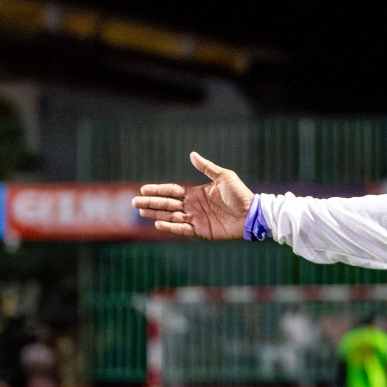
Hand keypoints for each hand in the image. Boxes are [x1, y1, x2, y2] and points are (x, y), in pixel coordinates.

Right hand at [133, 152, 253, 239]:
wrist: (252, 213)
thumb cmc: (240, 194)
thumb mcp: (224, 177)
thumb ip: (206, 168)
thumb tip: (192, 154)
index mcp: (196, 193)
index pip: (172, 191)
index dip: (158, 190)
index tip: (143, 189)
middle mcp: (193, 206)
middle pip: (167, 204)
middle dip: (150, 203)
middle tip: (134, 202)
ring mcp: (196, 219)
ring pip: (171, 216)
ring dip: (156, 214)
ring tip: (141, 212)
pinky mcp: (202, 231)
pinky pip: (182, 229)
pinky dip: (171, 227)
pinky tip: (158, 224)